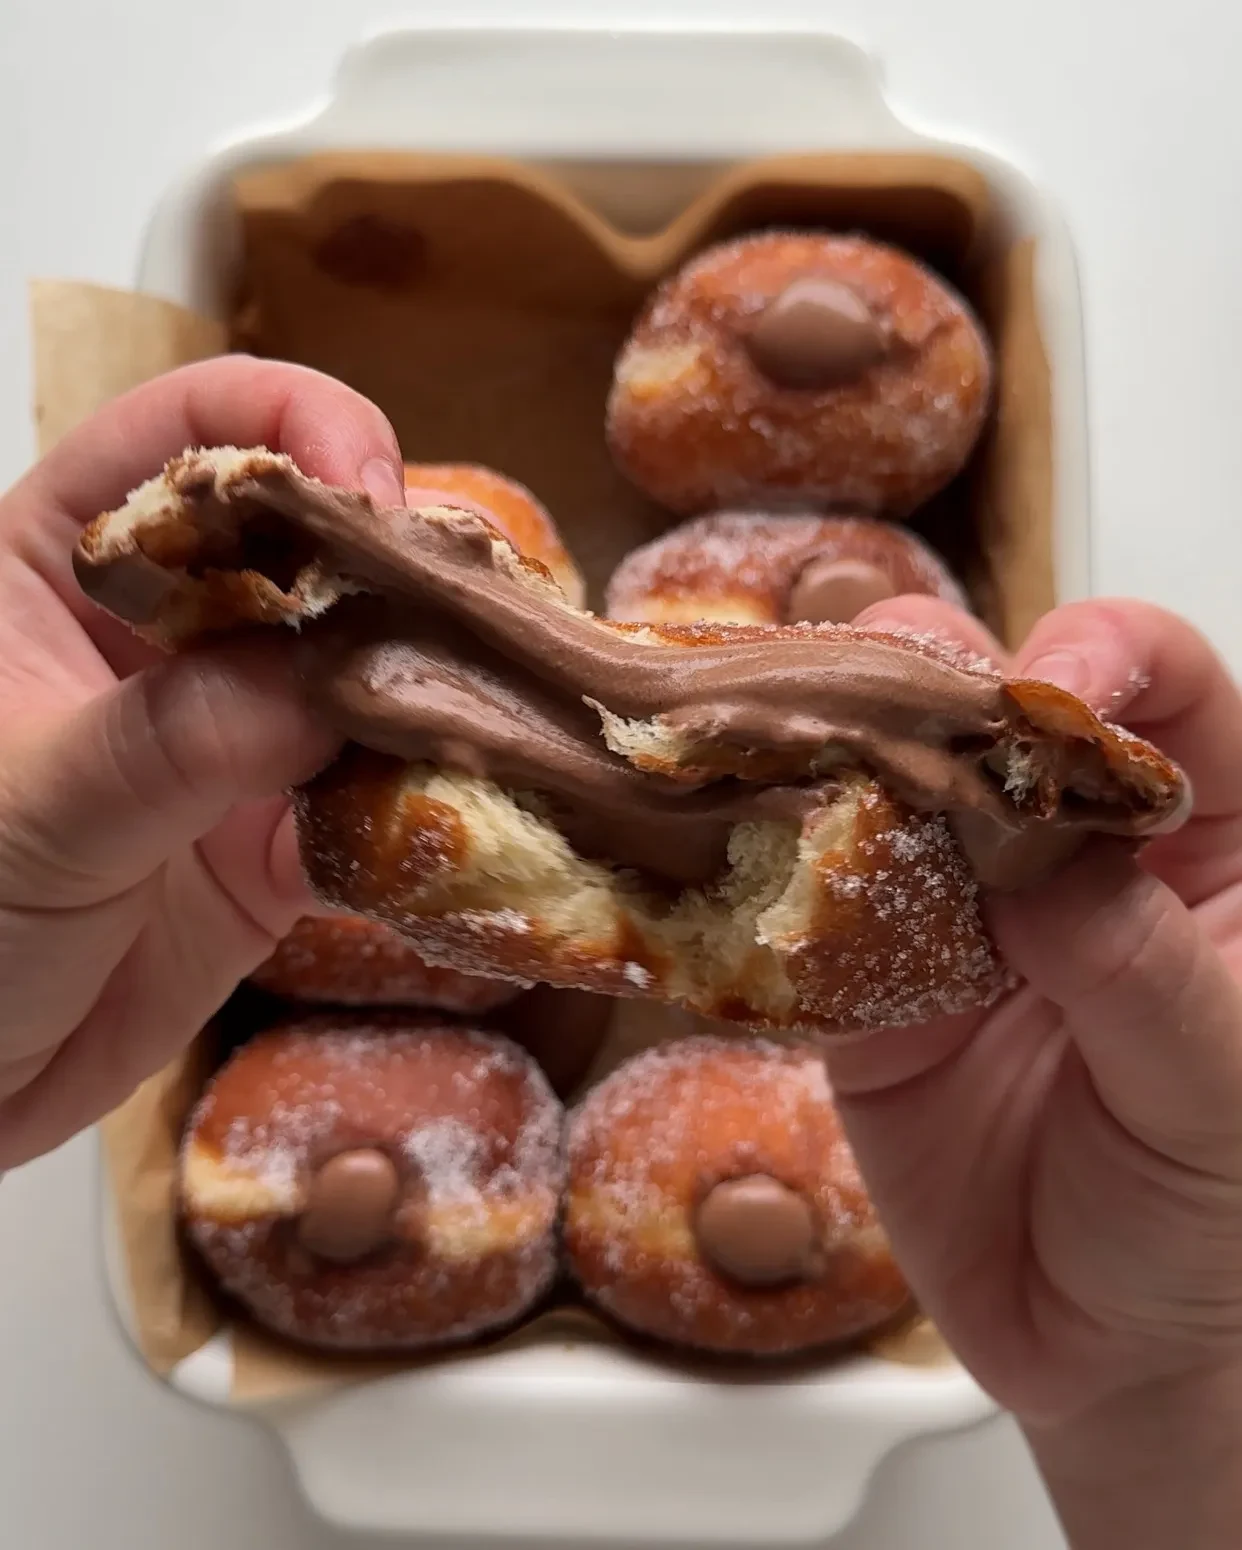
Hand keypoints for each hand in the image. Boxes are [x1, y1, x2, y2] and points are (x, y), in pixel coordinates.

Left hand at [0, 357, 407, 1167]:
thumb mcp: (34, 808)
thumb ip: (177, 737)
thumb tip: (333, 682)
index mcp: (63, 562)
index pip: (188, 434)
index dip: (293, 431)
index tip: (373, 497)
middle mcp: (164, 633)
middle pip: (310, 547)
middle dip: (399, 569)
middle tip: (479, 620)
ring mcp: (229, 735)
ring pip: (361, 674)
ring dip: (433, 692)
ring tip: (506, 711)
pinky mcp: (275, 838)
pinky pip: (373, 799)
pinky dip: (424, 810)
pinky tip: (470, 818)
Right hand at [829, 593, 1241, 1545]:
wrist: (1102, 1349)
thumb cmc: (1213, 1221)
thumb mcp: (1220, 1101)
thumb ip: (1146, 978)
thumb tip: (1048, 873)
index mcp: (1209, 841)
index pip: (1167, 693)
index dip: (1107, 658)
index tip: (1051, 688)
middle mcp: (1072, 849)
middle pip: (1000, 706)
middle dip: (936, 680)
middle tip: (884, 707)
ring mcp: (960, 906)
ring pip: (889, 780)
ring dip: (834, 750)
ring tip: (790, 747)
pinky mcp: (869, 979)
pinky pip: (812, 906)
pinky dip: (770, 872)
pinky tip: (737, 848)